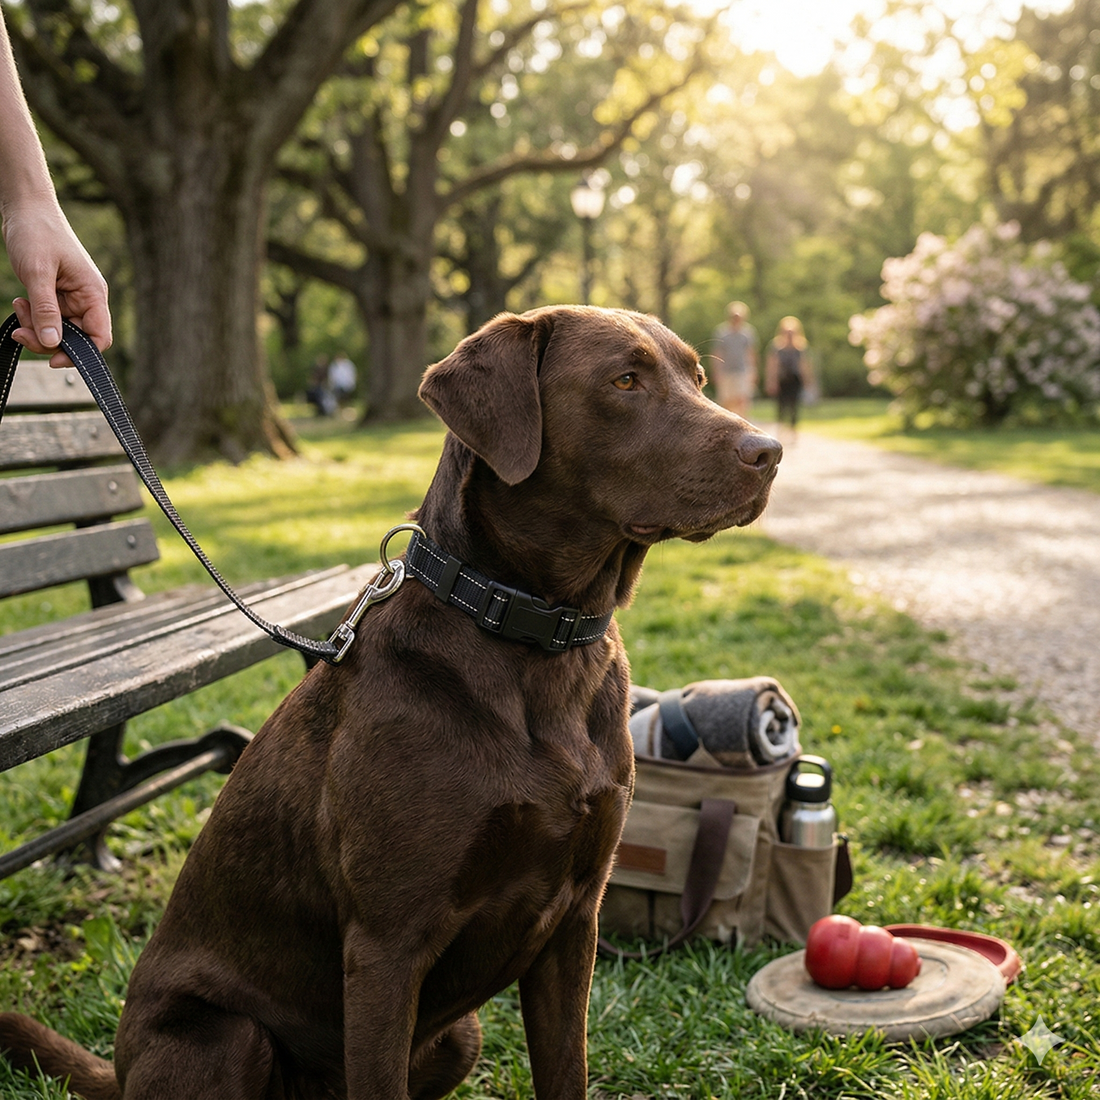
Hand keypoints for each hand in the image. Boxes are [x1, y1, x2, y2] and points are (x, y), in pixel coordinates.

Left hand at [3, 196, 110, 366]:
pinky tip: (20, 303)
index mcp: (93, 294)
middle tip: (21, 332)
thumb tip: (52, 344)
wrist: (25, 207)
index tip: (52, 359)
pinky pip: (48, 318)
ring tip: (18, 308)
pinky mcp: (56, 295)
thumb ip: (45, 310)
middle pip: (76, 338)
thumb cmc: (37, 232)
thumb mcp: (38, 273)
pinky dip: (32, 317)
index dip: (80, 353)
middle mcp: (87, 299)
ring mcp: (72, 298)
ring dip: (36, 328)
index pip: (99, 337)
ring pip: (59, 330)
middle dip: (48, 340)